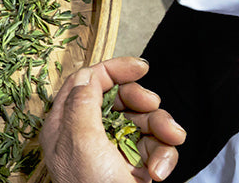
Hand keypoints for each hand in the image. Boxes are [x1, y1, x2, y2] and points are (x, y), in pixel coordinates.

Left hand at [43, 57, 184, 182]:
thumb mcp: (79, 140)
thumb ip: (82, 103)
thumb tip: (88, 75)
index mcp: (65, 123)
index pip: (87, 82)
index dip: (113, 70)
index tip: (142, 67)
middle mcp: (88, 134)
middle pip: (121, 100)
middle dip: (143, 102)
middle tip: (153, 107)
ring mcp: (114, 151)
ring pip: (145, 123)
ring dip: (163, 130)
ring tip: (172, 139)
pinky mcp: (135, 168)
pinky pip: (157, 149)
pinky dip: (164, 157)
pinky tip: (158, 174)